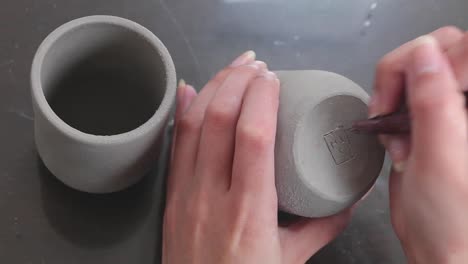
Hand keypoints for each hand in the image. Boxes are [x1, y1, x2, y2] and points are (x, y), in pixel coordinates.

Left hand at [163, 51, 351, 263]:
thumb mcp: (291, 261)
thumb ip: (321, 226)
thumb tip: (348, 199)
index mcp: (249, 212)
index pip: (252, 137)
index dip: (261, 99)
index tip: (272, 80)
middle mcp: (212, 196)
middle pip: (219, 120)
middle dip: (236, 81)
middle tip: (254, 65)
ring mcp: (186, 194)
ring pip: (193, 125)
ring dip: (211, 88)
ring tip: (231, 68)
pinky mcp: (172, 196)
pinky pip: (174, 145)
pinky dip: (181, 112)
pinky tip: (187, 90)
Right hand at [370, 27, 467, 262]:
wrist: (438, 246)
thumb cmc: (451, 219)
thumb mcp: (440, 157)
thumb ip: (432, 102)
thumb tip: (422, 54)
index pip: (463, 49)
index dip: (431, 60)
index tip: (412, 89)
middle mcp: (467, 104)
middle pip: (438, 52)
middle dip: (405, 77)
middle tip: (394, 109)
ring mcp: (451, 110)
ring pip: (416, 70)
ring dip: (395, 98)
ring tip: (398, 135)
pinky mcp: (430, 119)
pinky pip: (403, 94)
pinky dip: (390, 111)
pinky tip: (396, 139)